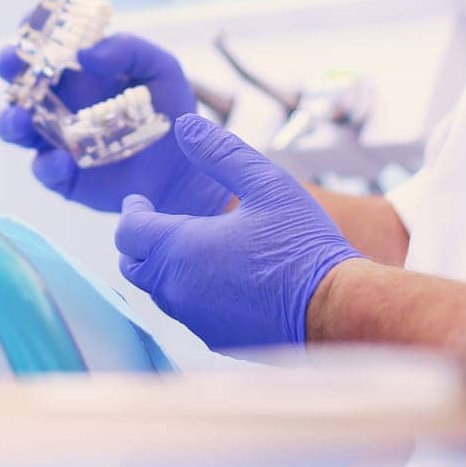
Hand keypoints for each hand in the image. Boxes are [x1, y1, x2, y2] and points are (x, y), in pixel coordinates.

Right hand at [0, 34, 230, 217]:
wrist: (183, 168)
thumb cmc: (169, 111)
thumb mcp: (159, 69)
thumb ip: (128, 49)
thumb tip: (86, 53)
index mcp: (77, 70)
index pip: (44, 43)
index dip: (30, 30)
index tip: (28, 24)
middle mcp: (58, 100)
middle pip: (17, 80)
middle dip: (8, 66)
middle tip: (12, 62)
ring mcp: (55, 138)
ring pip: (14, 126)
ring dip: (10, 120)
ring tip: (21, 120)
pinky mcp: (62, 174)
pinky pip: (43, 169)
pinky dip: (48, 165)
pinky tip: (63, 162)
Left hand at [115, 115, 364, 350]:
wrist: (337, 309)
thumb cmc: (302, 245)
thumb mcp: (266, 183)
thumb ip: (220, 152)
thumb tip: (184, 126)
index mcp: (180, 249)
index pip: (128, 231)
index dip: (131, 211)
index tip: (138, 201)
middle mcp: (177, 289)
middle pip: (134, 266)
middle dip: (138, 242)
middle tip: (152, 223)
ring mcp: (195, 320)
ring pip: (159, 292)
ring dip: (162, 268)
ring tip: (185, 247)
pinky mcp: (217, 339)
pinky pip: (188, 314)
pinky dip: (189, 292)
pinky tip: (215, 279)